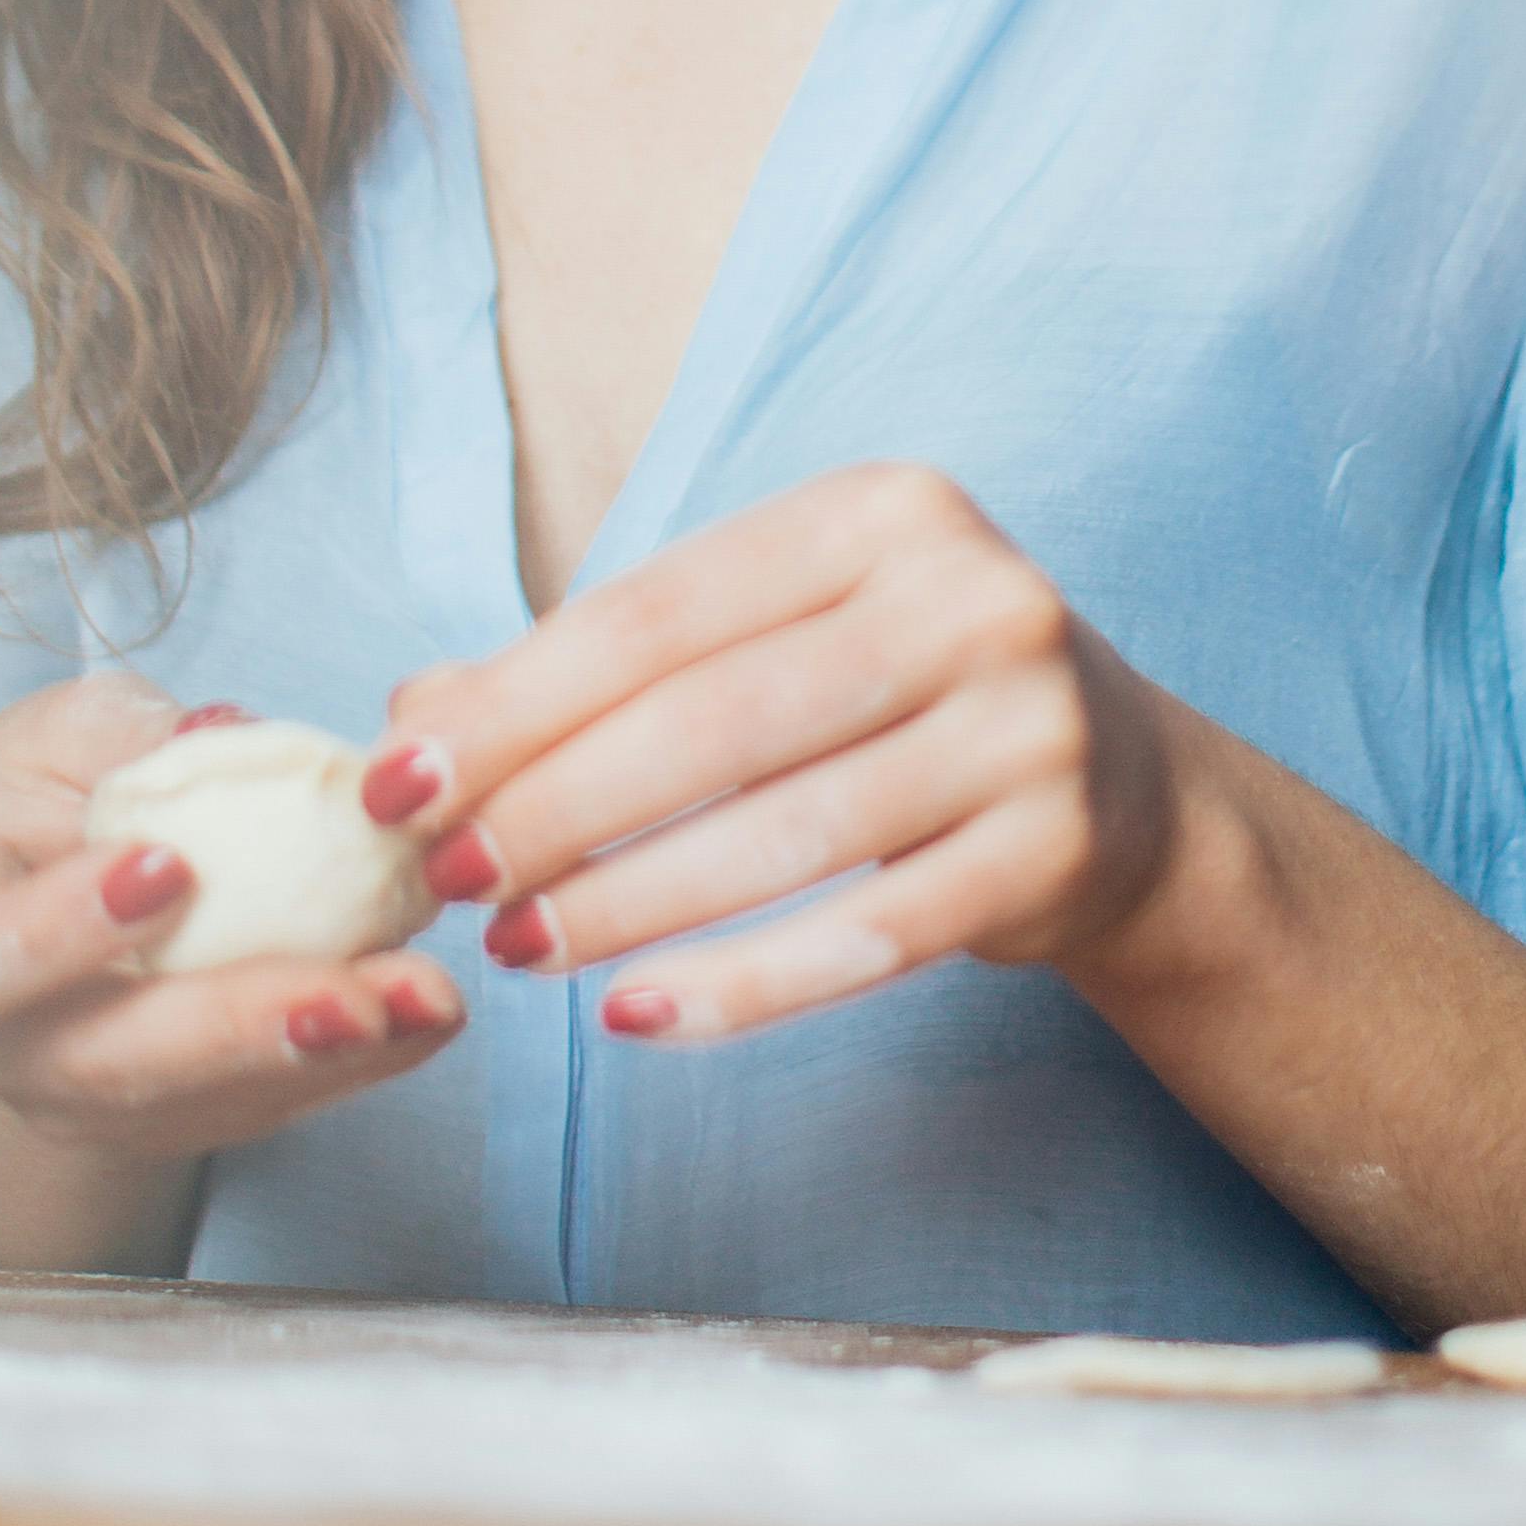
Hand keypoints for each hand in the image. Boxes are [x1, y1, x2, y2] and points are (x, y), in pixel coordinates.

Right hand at [0, 669, 464, 1154]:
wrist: (42, 907)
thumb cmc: (36, 801)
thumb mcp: (54, 736)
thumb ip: (122, 736)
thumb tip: (221, 732)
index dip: (57, 931)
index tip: (168, 870)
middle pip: (101, 1066)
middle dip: (233, 1027)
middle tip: (345, 991)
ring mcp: (79, 1104)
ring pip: (199, 1102)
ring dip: (322, 1059)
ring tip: (420, 997)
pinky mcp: (173, 1121)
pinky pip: (264, 1106)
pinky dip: (356, 1065)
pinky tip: (426, 1012)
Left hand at [362, 468, 1190, 1043]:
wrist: (1126, 799)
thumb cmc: (899, 705)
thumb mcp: (773, 646)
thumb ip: (605, 672)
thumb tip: (414, 714)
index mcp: (880, 510)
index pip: (658, 610)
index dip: (516, 700)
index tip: (399, 779)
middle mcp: (969, 594)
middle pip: (714, 718)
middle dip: (556, 806)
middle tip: (446, 877)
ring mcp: (1028, 722)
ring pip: (787, 830)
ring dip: (629, 903)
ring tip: (517, 949)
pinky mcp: (1055, 849)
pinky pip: (869, 935)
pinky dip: (742, 986)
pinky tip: (635, 1014)